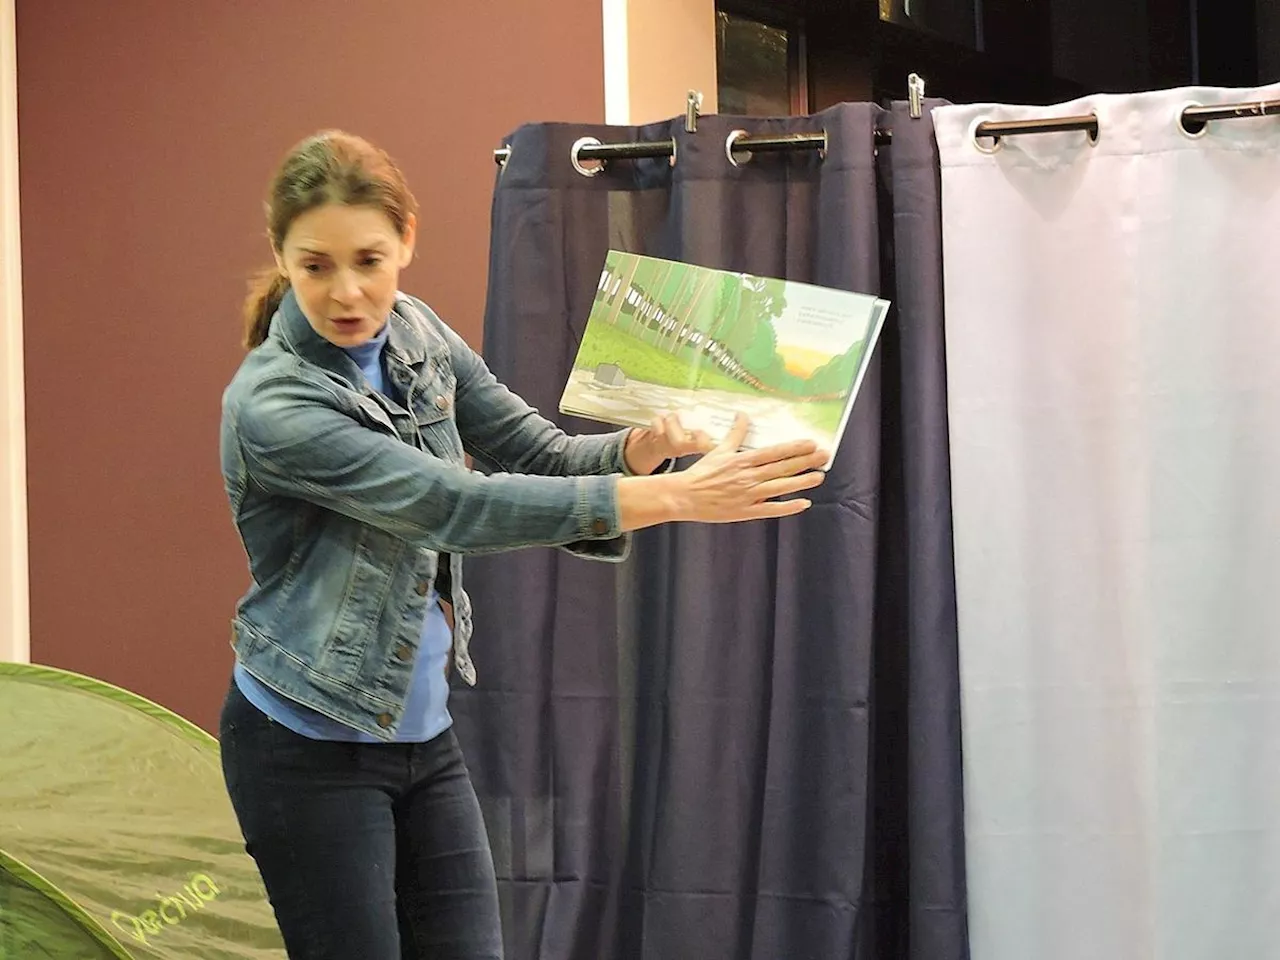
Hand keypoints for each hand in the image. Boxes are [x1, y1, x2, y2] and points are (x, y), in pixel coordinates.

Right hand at [615, 414, 827, 529]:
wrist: (685, 496)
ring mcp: (748, 495)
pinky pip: (771, 509)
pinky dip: (788, 507)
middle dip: (805, 461)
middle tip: (824, 456)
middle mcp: (748, 477)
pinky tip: (803, 503)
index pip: (774, 452)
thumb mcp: (718, 450)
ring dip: (801, 482)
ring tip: (819, 476)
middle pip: (782, 468)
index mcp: (742, 461)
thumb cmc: (701, 473)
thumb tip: (742, 415)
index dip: (794, 448)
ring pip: (780, 487)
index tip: (811, 443)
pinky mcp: (746, 511)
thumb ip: (735, 434)